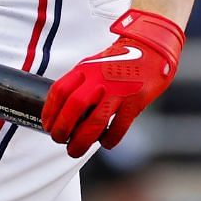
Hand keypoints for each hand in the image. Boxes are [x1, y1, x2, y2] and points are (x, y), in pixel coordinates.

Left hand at [41, 8, 185, 155]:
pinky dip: (109, 140)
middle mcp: (99, 79)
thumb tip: (64, 112)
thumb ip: (80, 84)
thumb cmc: (121, 61)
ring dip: (81, 141)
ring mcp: (118, 90)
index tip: (48, 125)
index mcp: (86, 69)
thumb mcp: (94, 65)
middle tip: (59, 140)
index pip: (60, 91)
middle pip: (73, 107)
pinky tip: (105, 142)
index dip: (50, 111)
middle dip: (62, 129)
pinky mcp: (135, 101)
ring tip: (75, 150)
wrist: (152, 50)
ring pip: (94, 122)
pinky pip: (118, 127)